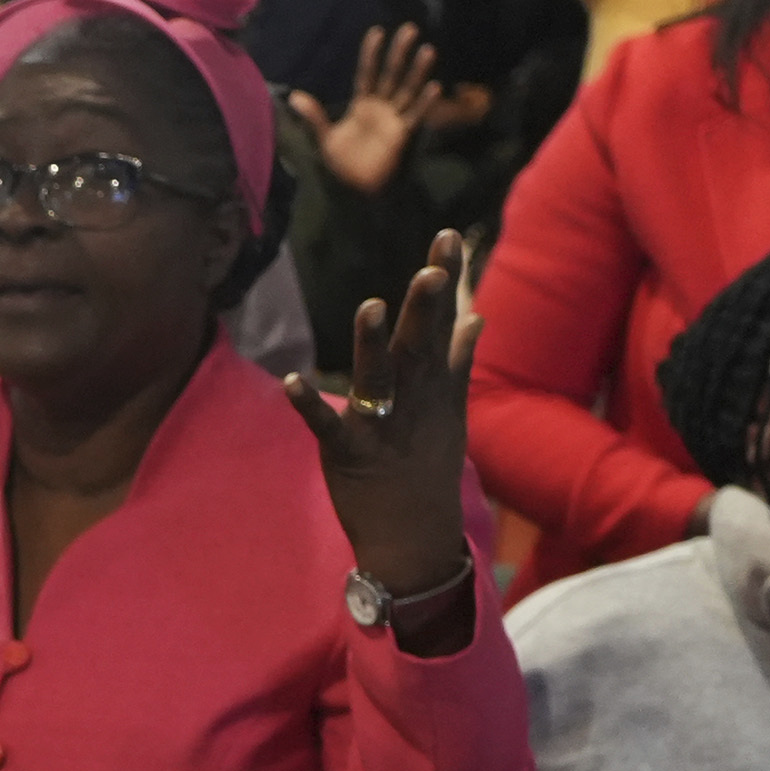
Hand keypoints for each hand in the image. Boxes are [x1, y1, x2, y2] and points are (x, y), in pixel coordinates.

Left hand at [281, 229, 476, 605]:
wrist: (415, 536)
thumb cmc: (428, 466)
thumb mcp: (450, 410)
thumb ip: (458, 360)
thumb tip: (477, 315)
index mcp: (432, 384)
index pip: (441, 322)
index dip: (445, 280)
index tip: (449, 234)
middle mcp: (411, 399)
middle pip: (417, 344)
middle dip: (424, 307)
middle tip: (432, 268)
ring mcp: (381, 424)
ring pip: (377, 378)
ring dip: (372, 346)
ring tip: (369, 308)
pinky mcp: (348, 452)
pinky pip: (326, 426)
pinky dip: (309, 406)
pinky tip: (292, 382)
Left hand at [317, 24, 444, 195]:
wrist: (354, 187)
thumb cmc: (341, 162)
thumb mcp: (325, 137)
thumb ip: (315, 116)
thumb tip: (294, 96)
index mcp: (361, 103)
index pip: (367, 72)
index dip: (371, 53)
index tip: (377, 32)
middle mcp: (380, 106)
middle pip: (391, 74)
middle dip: (400, 52)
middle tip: (410, 28)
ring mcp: (393, 118)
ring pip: (407, 89)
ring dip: (418, 71)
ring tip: (428, 50)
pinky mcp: (403, 133)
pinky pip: (416, 115)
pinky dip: (425, 102)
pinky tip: (434, 86)